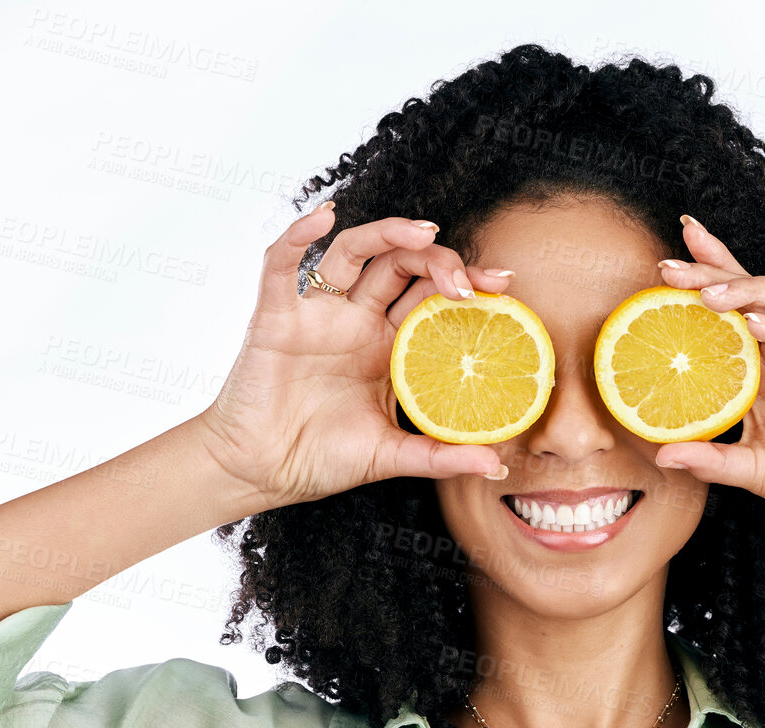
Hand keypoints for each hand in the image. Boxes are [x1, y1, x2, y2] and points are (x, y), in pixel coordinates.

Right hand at [198, 203, 513, 511]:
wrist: (260, 473)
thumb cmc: (320, 460)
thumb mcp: (390, 457)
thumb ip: (441, 457)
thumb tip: (497, 467)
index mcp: (387, 346)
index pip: (431, 296)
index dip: (467, 283)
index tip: (504, 286)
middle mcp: (355, 321)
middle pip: (401, 265)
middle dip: (440, 261)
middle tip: (469, 282)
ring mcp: (317, 315)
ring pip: (353, 252)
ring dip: (388, 233)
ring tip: (424, 232)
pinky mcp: (276, 318)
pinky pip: (280, 266)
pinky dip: (296, 235)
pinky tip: (321, 216)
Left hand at [651, 215, 764, 540]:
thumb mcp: (752, 471)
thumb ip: (710, 460)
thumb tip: (661, 456)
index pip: (734, 309)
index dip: (707, 277)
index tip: (665, 263)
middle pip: (754, 290)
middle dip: (714, 269)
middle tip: (670, 267)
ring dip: (747, 290)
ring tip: (709, 297)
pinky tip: (758, 327)